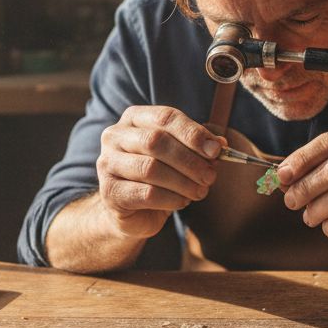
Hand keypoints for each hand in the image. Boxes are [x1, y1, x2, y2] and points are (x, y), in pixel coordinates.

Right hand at [97, 106, 222, 238]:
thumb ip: (198, 147)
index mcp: (134, 118)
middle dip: (189, 160)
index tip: (216, 150)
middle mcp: (115, 136)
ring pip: (151, 169)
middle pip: (156, 141)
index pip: (165, 117)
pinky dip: (171, 199)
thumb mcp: (181, 156)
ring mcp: (107, 163)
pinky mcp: (109, 192)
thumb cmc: (159, 177)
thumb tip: (220, 144)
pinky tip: (182, 202)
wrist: (132, 210)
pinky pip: (146, 193)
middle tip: (210, 176)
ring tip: (200, 192)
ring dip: (183, 182)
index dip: (193, 133)